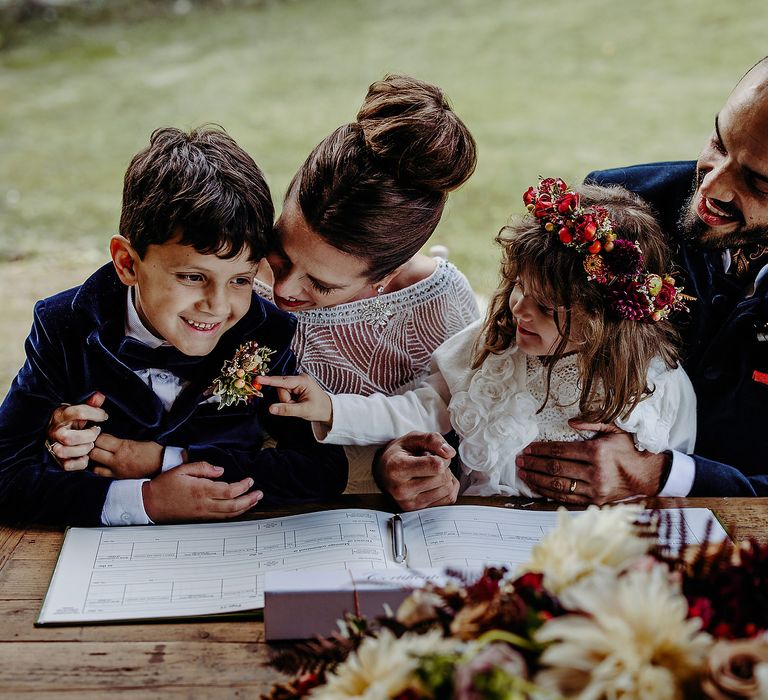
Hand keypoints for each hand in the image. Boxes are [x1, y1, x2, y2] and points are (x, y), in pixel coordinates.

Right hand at [46, 392, 107, 470]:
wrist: (59, 430)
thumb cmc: (74, 419)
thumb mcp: (81, 408)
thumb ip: (91, 403)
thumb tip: (99, 396)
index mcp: (60, 415)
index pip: (76, 412)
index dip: (94, 414)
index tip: (104, 416)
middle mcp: (54, 431)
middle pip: (69, 438)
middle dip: (88, 436)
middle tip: (97, 431)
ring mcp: (54, 446)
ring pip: (65, 451)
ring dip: (84, 449)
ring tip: (91, 444)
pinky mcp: (57, 459)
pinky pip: (67, 465)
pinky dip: (80, 462)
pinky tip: (86, 456)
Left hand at [89, 434, 164, 478]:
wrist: (162, 465)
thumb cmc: (153, 450)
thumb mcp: (137, 440)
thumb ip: (121, 440)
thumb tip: (106, 436)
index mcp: (123, 447)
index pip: (100, 440)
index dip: (97, 435)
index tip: (98, 433)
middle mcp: (117, 460)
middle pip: (94, 452)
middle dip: (92, 447)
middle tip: (94, 443)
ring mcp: (116, 470)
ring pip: (94, 466)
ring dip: (94, 459)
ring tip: (97, 455)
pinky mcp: (118, 477)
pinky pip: (100, 474)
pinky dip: (98, 469)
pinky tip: (100, 464)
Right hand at [141, 462, 262, 522]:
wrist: (149, 503)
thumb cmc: (164, 485)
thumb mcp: (182, 469)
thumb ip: (203, 468)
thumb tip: (220, 470)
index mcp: (201, 490)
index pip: (229, 490)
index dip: (243, 486)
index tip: (250, 480)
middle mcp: (204, 504)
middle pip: (233, 505)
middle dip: (249, 499)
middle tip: (259, 493)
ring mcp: (202, 513)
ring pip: (228, 514)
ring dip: (244, 508)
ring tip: (254, 501)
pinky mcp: (199, 518)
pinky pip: (221, 518)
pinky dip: (233, 514)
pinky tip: (238, 509)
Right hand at [258, 374, 332, 422]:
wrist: (328, 410)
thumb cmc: (319, 409)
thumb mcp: (303, 411)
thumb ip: (286, 410)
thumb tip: (271, 408)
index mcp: (303, 381)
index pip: (282, 381)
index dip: (269, 381)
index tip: (257, 379)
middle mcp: (299, 378)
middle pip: (280, 388)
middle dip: (285, 400)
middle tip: (297, 406)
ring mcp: (296, 382)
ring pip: (281, 392)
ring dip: (287, 401)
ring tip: (298, 405)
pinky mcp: (294, 386)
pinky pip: (284, 394)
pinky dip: (288, 400)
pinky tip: (297, 402)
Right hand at [373, 432, 458, 510]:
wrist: (384, 471)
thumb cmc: (399, 454)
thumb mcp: (412, 438)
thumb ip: (432, 439)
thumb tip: (450, 453)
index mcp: (397, 468)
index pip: (435, 465)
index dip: (442, 457)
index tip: (433, 454)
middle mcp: (401, 490)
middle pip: (443, 478)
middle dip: (444, 467)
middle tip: (432, 462)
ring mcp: (409, 503)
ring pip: (447, 489)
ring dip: (446, 478)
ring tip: (431, 472)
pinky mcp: (418, 510)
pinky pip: (448, 499)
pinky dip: (448, 488)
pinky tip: (436, 482)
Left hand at [515, 419, 667, 504]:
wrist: (648, 476)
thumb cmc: (629, 450)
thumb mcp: (615, 430)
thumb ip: (593, 423)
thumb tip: (571, 421)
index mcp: (597, 452)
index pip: (561, 451)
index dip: (541, 450)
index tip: (527, 449)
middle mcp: (594, 471)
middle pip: (555, 468)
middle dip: (534, 464)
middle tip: (519, 461)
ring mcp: (594, 489)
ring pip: (558, 485)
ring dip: (537, 479)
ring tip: (523, 473)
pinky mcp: (595, 501)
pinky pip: (567, 498)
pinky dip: (549, 493)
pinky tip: (538, 487)